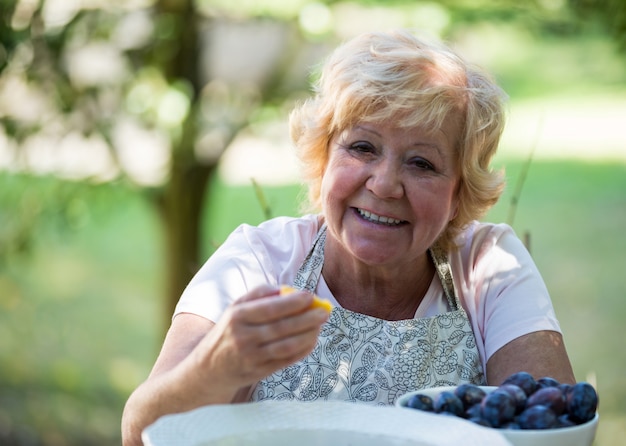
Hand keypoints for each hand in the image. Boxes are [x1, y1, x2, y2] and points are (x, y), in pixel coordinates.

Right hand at [191, 284, 329, 394]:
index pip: (270, 308)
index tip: (310, 296)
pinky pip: (286, 360)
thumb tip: (285, 289)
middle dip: (307, 318)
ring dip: (308, 335)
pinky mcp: (258, 372)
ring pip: (287, 345)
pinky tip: (311, 340)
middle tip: (324, 311)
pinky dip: (302, 350)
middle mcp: (243, 337)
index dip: (293, 302)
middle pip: (282, 327)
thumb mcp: (234, 308)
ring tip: (320, 325)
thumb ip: (258, 294)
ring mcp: (251, 357)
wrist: (207, 370)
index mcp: (237, 317)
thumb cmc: (226, 333)